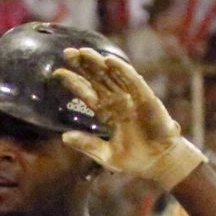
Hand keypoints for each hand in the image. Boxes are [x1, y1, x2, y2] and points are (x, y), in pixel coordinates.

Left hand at [52, 48, 204, 188]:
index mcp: (106, 112)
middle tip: (67, 53)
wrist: (158, 163)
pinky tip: (109, 61)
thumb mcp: (105, 154)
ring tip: (83, 52)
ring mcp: (131, 98)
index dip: (73, 82)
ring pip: (112, 75)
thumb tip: (64, 137)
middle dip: (83, 65)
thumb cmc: (133, 159)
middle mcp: (117, 101)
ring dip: (98, 62)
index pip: (86, 92)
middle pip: (97, 78)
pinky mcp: (146, 98)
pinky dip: (122, 70)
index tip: (57, 73)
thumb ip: (86, 144)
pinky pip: (133, 81)